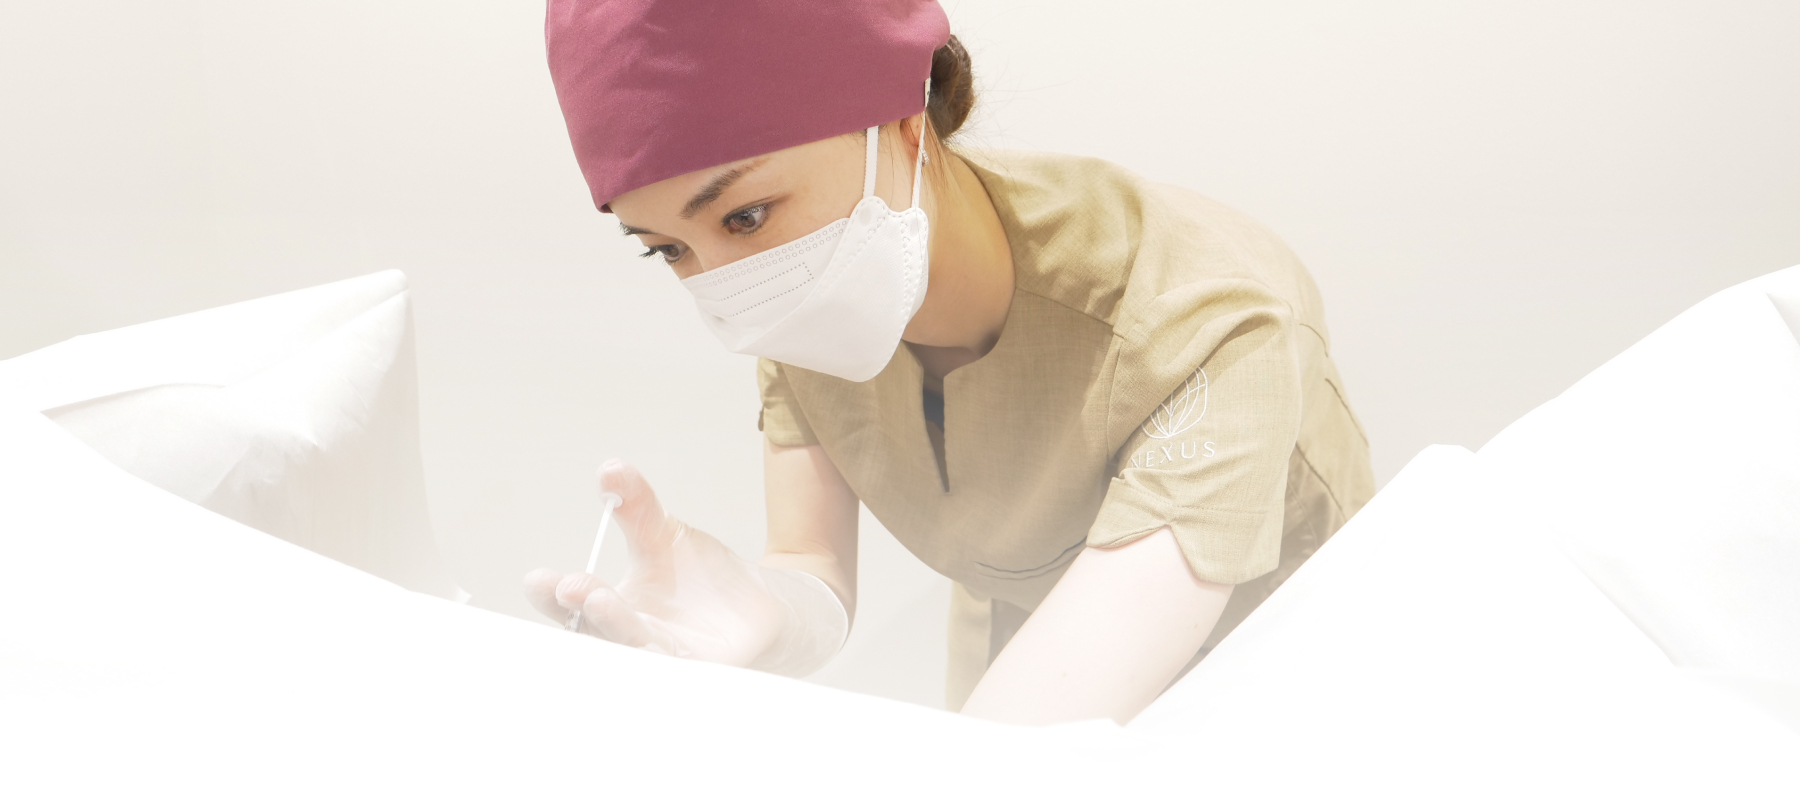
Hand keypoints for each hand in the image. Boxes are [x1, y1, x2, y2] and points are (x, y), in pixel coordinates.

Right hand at [524, 460, 785, 666]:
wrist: (758, 604)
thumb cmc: (701, 578)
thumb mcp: (663, 534)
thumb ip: (636, 506)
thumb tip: (611, 470)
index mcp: (612, 609)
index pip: (572, 606)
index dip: (551, 596)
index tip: (539, 578)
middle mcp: (630, 639)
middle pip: (596, 632)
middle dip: (583, 608)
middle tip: (574, 588)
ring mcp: (665, 657)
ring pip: (633, 649)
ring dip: (614, 628)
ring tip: (599, 601)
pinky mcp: (701, 668)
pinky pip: (678, 669)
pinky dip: (662, 660)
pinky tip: (653, 646)